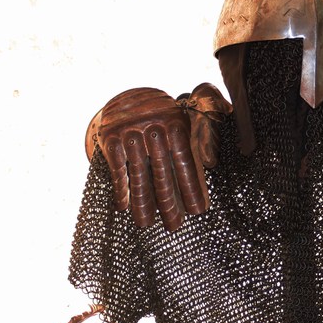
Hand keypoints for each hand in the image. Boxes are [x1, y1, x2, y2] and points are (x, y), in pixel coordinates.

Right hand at [97, 87, 213, 230]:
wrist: (130, 96)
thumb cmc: (166, 117)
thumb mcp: (188, 119)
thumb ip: (202, 138)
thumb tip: (211, 162)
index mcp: (175, 125)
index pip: (185, 162)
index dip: (190, 187)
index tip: (197, 211)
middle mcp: (153, 129)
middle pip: (162, 172)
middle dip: (167, 202)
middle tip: (173, 226)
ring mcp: (131, 134)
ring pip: (138, 174)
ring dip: (141, 201)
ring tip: (144, 224)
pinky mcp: (111, 138)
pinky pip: (117, 168)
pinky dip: (120, 188)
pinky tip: (123, 206)